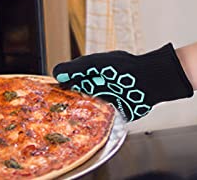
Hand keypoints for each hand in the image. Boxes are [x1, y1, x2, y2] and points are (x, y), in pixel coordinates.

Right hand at [52, 43, 192, 121]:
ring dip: (75, 118)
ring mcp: (104, 101)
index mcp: (91, 73)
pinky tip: (81, 132)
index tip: (46, 97)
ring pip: (84, 113)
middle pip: (74, 99)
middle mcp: (96, 87)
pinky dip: (89, 127)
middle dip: (64, 107)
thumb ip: (76, 67)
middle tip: (50, 116)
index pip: (68, 82)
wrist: (150, 81)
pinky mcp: (113, 114)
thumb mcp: (97, 63)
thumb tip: (56, 73)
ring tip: (62, 126)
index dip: (57, 90)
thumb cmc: (125, 69)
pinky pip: (97, 123)